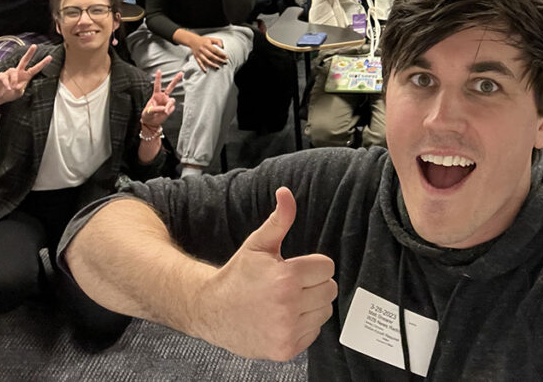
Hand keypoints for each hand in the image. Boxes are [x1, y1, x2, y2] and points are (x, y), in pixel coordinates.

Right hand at [0, 44, 51, 103]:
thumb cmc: (11, 93)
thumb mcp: (19, 93)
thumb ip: (20, 89)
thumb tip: (17, 85)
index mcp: (25, 76)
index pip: (35, 69)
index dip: (42, 64)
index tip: (50, 57)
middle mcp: (18, 72)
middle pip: (24, 60)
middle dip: (29, 53)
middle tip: (35, 46)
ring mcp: (9, 72)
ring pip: (13, 71)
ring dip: (13, 81)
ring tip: (11, 88)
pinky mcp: (1, 75)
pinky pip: (5, 77)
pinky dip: (7, 83)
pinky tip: (7, 88)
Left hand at [141, 70, 182, 127]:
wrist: (151, 123)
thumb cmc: (147, 115)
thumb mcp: (148, 112)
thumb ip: (156, 109)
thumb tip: (165, 109)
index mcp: (156, 95)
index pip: (157, 85)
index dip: (158, 78)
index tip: (159, 70)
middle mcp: (163, 97)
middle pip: (170, 87)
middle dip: (176, 80)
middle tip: (181, 73)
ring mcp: (167, 102)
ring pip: (172, 100)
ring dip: (169, 105)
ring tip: (165, 111)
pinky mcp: (170, 108)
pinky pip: (171, 108)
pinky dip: (168, 110)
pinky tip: (165, 113)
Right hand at [188, 35, 227, 71]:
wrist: (193, 41)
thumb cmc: (204, 40)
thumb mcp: (211, 39)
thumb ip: (218, 41)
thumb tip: (222, 47)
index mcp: (207, 45)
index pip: (215, 50)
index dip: (221, 54)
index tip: (226, 57)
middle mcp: (202, 49)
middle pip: (211, 56)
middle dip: (218, 60)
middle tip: (224, 62)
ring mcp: (199, 54)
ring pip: (205, 60)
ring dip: (212, 64)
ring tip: (217, 67)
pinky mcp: (196, 57)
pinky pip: (199, 63)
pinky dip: (202, 67)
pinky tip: (206, 70)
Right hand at [192, 187, 336, 360]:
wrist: (212, 311)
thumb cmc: (238, 276)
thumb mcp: (258, 245)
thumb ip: (280, 219)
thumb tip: (286, 193)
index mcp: (285, 277)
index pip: (327, 267)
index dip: (312, 266)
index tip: (295, 268)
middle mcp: (288, 306)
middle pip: (330, 289)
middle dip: (314, 285)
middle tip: (290, 285)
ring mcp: (287, 330)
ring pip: (325, 311)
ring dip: (311, 306)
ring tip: (287, 302)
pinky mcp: (286, 348)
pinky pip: (315, 332)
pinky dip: (304, 326)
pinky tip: (284, 318)